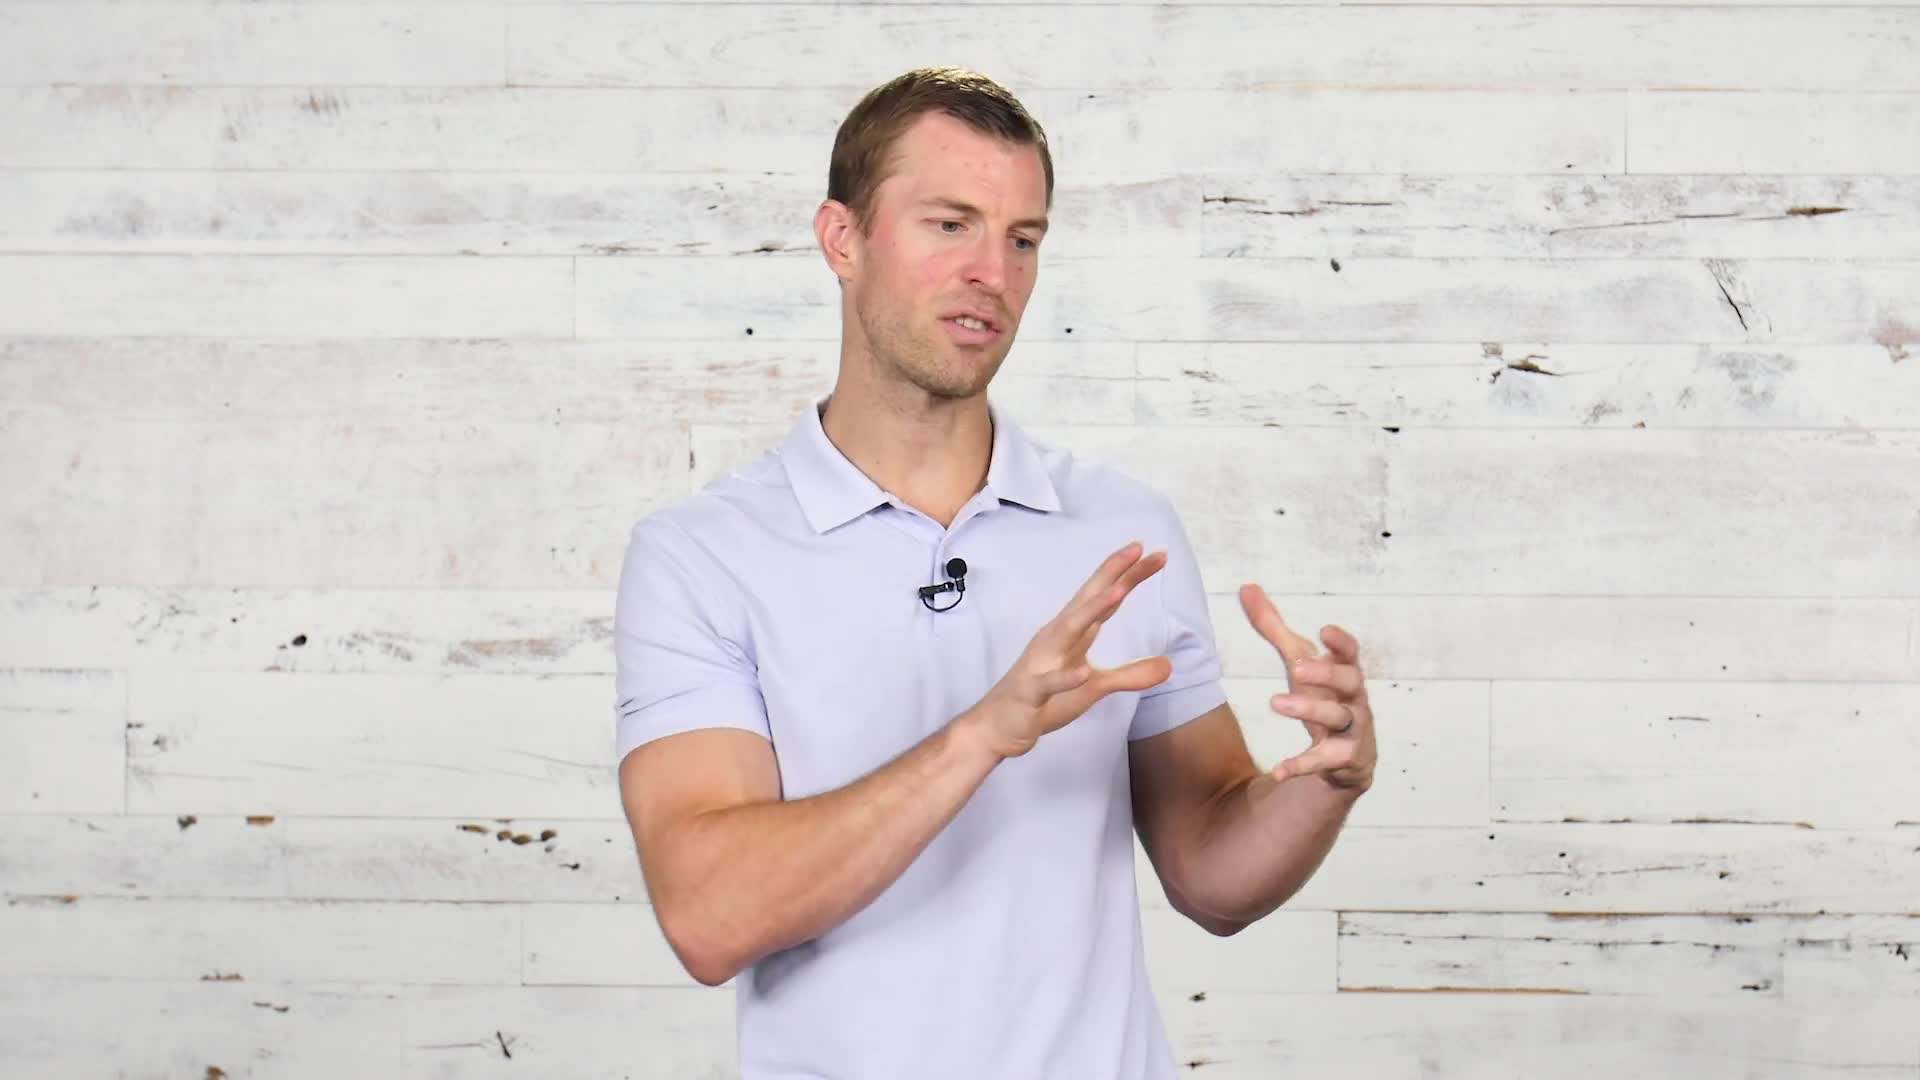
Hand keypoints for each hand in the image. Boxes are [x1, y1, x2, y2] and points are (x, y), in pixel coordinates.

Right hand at [968, 541, 1173, 759]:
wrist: (998, 724)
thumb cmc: (1045, 699)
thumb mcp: (1095, 687)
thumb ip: (1130, 675)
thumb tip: (1169, 666)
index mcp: (1072, 632)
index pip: (1104, 598)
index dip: (1128, 576)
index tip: (1156, 555)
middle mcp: (1056, 638)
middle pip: (1089, 600)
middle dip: (1112, 574)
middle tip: (1139, 549)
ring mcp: (1042, 662)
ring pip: (1068, 630)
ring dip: (1092, 610)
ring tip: (1118, 591)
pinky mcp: (1032, 691)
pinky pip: (1050, 683)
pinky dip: (1066, 677)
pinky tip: (1083, 672)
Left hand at [1238, 584, 1375, 792]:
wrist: (1345, 758)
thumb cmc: (1322, 695)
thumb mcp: (1297, 662)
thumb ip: (1272, 627)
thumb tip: (1246, 587)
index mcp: (1345, 673)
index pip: (1351, 654)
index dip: (1341, 642)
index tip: (1325, 630)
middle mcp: (1354, 700)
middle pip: (1349, 682)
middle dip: (1326, 673)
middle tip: (1295, 668)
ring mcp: (1354, 731)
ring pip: (1338, 718)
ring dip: (1309, 710)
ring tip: (1275, 702)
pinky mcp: (1346, 761)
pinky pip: (1326, 762)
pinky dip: (1303, 765)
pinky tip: (1279, 769)